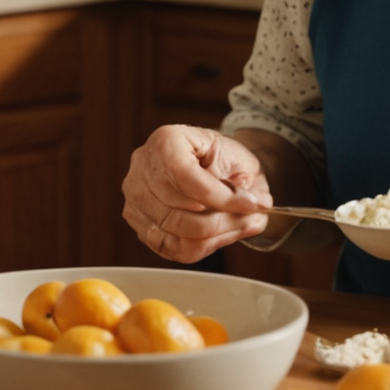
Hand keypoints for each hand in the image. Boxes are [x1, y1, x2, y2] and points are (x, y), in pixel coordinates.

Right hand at [122, 126, 273, 262]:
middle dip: (224, 220)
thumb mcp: (238, 158)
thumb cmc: (221, 157)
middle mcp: (142, 167)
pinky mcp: (137, 222)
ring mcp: (135, 197)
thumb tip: (254, 208)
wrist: (209, 162)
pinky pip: (170, 248)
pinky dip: (200, 247)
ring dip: (215, 236)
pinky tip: (220, 235)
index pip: (187, 178)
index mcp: (166, 141)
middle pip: (180, 211)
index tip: (254, 205)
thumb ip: (243, 184)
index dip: (223, 198)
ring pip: (176, 234)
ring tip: (239, 226)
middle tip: (252, 218)